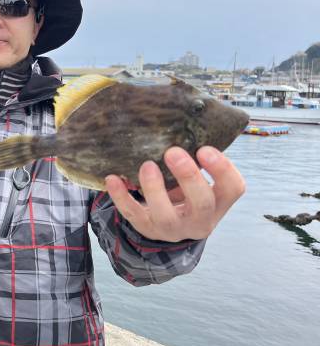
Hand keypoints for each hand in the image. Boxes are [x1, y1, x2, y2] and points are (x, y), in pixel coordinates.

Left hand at [105, 146, 245, 241]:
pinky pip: (133, 214)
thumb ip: (196, 159)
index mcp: (218, 202)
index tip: (204, 148)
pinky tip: (113, 178)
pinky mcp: (147, 229)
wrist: (170, 226)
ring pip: (165, 214)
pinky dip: (122, 196)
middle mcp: (199, 219)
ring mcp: (172, 228)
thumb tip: (181, 117)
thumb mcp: (199, 180)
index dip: (222, 169)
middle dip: (188, 176)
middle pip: (201, 203)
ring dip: (155, 189)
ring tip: (146, 165)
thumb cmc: (186, 192)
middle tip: (172, 152)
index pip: (232, 188)